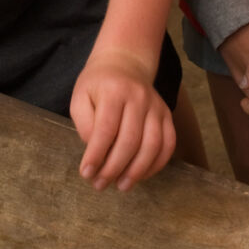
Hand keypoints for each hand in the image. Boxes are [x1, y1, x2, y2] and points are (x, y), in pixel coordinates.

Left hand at [70, 53, 174, 190]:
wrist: (125, 63)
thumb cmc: (98, 85)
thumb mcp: (80, 97)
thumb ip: (85, 124)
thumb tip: (96, 151)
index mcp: (114, 91)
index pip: (106, 129)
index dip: (96, 155)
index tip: (86, 174)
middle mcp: (139, 98)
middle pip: (130, 140)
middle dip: (114, 168)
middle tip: (100, 185)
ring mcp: (157, 106)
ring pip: (152, 145)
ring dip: (137, 171)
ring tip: (122, 186)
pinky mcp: (167, 115)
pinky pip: (168, 144)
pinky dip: (156, 164)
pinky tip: (141, 176)